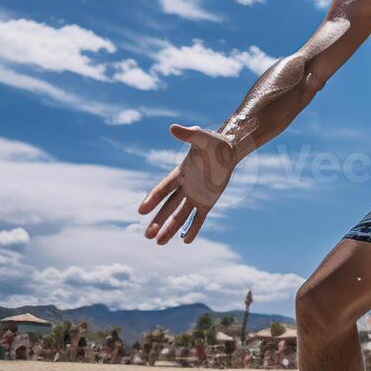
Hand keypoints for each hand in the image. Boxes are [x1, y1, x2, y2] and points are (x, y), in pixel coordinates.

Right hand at [137, 124, 238, 244]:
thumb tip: (172, 128)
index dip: (152, 199)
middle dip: (157, 221)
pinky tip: (186, 241)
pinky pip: (198, 218)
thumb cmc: (214, 142)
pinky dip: (193, 229)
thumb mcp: (202, 137)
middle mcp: (184, 187)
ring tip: (158, 243)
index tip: (141, 210)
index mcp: (180, 173)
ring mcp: (195, 196)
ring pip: (180, 215)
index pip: (163, 188)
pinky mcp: (207, 202)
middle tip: (147, 235)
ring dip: (170, 228)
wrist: (229, 150)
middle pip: (168, 207)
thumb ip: (189, 134)